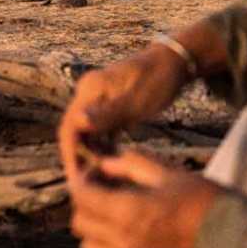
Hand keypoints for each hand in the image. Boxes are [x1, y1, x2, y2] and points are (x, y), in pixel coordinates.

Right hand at [58, 45, 187, 180]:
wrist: (177, 60)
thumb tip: (78, 124)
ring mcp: (100, 99)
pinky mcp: (111, 105)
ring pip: (88, 133)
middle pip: (76, 132)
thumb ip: (107, 114)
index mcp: (90, 90)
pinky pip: (101, 130)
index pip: (70, 127)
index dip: (70, 155)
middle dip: (80, 159)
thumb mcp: (136, 101)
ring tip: (102, 180)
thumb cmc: (158, 79)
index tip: (77, 181)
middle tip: (91, 187)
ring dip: (92, 154)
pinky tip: (113, 163)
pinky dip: (104, 146)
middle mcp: (89, 93)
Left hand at [69, 150, 224, 247]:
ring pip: (87, 245)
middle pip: (80, 222)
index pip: (83, 197)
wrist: (230, 240)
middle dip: (85, 202)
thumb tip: (106, 162)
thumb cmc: (203, 201)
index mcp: (129, 211)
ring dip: (92, 226)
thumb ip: (132, 164)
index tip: (93, 171)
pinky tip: (123, 227)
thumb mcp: (168, 173)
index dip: (83, 180)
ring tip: (110, 210)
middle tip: (102, 187)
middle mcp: (122, 240)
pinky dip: (104, 244)